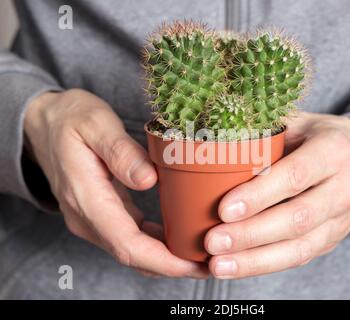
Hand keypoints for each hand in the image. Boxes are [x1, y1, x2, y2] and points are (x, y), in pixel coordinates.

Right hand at [24, 89, 207, 277]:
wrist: (44, 122)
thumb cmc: (71, 118)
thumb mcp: (95, 123)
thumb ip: (120, 151)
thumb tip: (148, 180)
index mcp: (86, 197)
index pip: (126, 243)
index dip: (162, 260)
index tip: (192, 264)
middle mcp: (87, 217)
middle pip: (132, 255)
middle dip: (171, 265)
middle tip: (209, 264)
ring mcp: (92, 219)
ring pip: (131, 251)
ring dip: (165, 259)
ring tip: (200, 255)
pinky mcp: (100, 215)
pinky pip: (129, 238)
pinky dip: (155, 245)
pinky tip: (178, 238)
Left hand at [205, 112, 349, 278]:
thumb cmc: (320, 138)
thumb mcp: (300, 121)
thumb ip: (266, 129)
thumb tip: (215, 138)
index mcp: (334, 150)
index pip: (294, 176)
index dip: (259, 195)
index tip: (223, 209)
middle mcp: (344, 188)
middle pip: (297, 218)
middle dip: (251, 234)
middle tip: (212, 241)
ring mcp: (341, 219)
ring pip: (299, 247)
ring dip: (254, 260)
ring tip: (218, 264)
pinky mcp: (332, 239)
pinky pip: (298, 257)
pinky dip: (264, 265)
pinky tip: (235, 266)